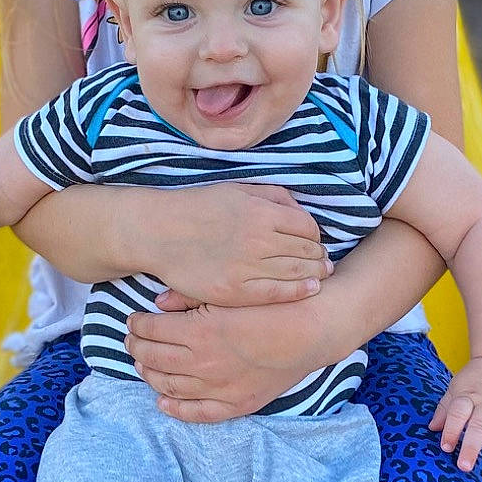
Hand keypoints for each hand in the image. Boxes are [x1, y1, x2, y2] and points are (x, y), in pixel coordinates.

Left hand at [126, 298, 325, 421]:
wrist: (314, 330)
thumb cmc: (275, 304)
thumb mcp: (232, 291)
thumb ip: (190, 297)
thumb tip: (158, 303)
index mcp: (200, 330)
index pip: (152, 329)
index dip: (138, 324)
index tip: (134, 320)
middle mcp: (204, 362)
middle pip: (153, 358)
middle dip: (137, 347)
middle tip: (131, 339)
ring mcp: (219, 387)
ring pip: (168, 386)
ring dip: (149, 374)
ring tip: (143, 363)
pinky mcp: (237, 403)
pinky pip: (198, 413)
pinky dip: (175, 408)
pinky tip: (162, 400)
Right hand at [155, 184, 331, 307]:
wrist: (160, 232)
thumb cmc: (199, 207)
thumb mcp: (238, 189)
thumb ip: (273, 196)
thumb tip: (300, 211)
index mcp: (262, 212)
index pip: (307, 227)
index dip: (315, 235)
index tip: (313, 241)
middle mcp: (259, 240)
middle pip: (307, 251)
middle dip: (318, 256)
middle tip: (322, 260)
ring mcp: (247, 268)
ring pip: (297, 273)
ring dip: (314, 273)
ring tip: (319, 274)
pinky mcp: (235, 291)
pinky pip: (277, 293)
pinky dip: (299, 291)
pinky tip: (310, 289)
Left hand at [430, 357, 481, 477]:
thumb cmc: (476, 380)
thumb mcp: (457, 388)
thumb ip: (446, 408)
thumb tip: (432, 428)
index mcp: (469, 396)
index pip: (458, 412)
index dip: (450, 428)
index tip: (445, 447)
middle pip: (479, 424)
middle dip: (472, 446)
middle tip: (465, 467)